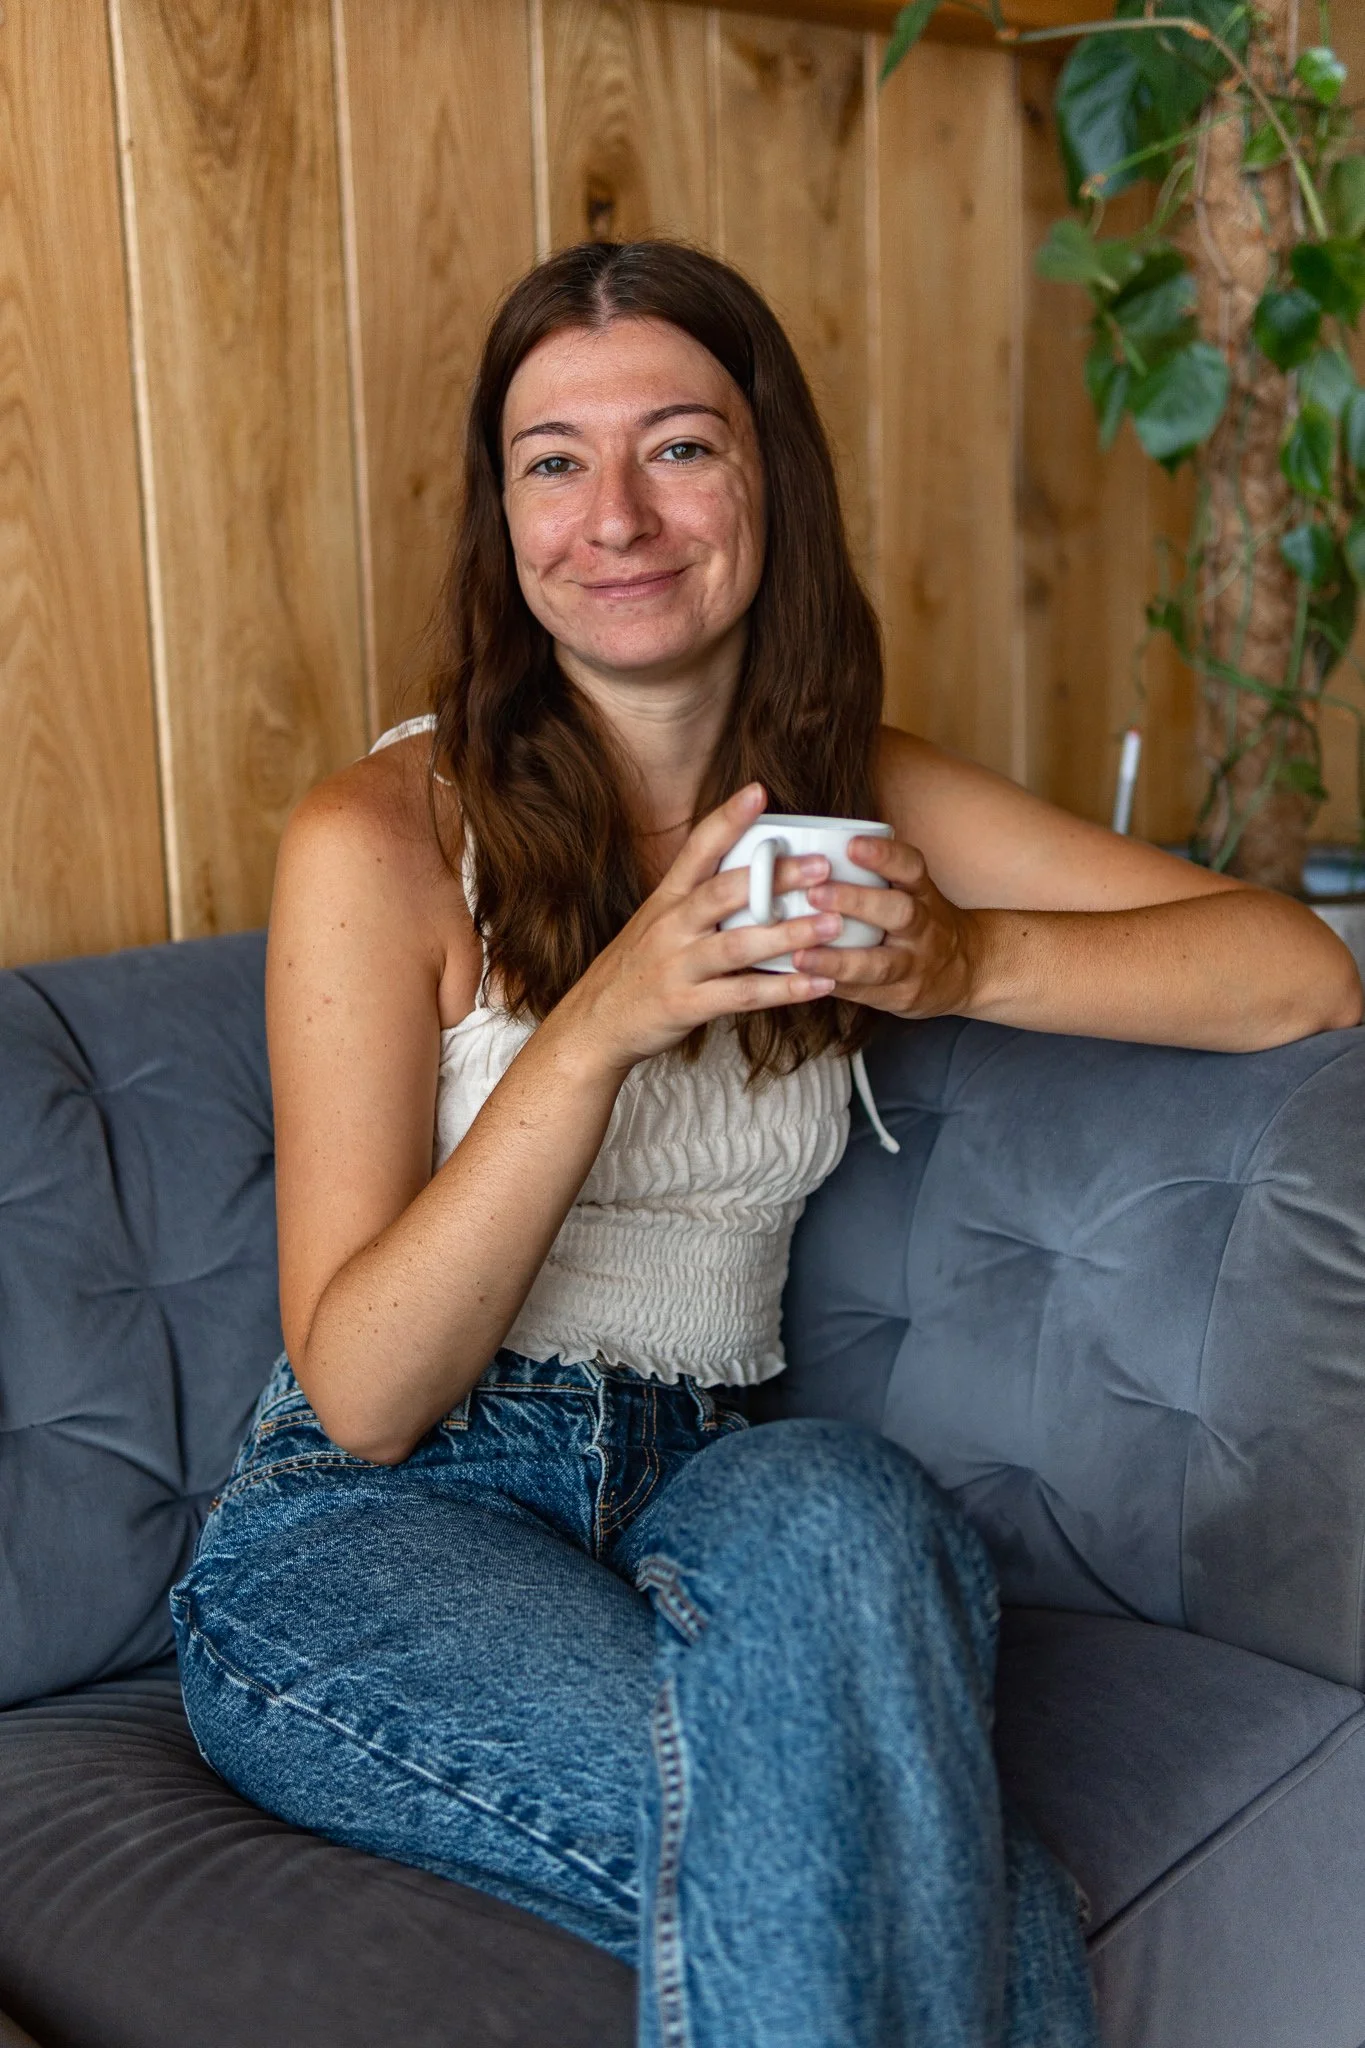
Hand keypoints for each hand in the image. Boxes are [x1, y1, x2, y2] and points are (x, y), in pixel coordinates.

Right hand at [552, 784, 843, 1075]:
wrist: (596, 1023)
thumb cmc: (639, 968)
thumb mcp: (659, 922)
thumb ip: (700, 898)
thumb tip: (755, 870)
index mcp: (668, 899)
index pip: (698, 848)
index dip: (727, 818)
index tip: (758, 791)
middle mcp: (671, 926)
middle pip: (724, 892)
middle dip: (775, 877)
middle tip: (822, 866)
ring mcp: (678, 966)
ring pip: (738, 945)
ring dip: (788, 934)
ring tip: (833, 925)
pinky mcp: (687, 1004)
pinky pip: (743, 996)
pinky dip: (784, 990)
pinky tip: (820, 983)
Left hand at [791, 835, 980, 1020]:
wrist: (966, 970)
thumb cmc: (919, 922)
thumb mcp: (911, 891)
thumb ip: (872, 875)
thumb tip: (806, 857)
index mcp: (922, 893)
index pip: (910, 867)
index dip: (884, 855)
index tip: (852, 845)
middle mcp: (923, 927)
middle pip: (898, 912)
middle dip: (856, 902)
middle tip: (815, 893)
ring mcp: (914, 965)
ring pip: (881, 963)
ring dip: (838, 959)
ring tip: (801, 955)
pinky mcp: (901, 996)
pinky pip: (867, 993)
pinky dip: (835, 987)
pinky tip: (806, 982)